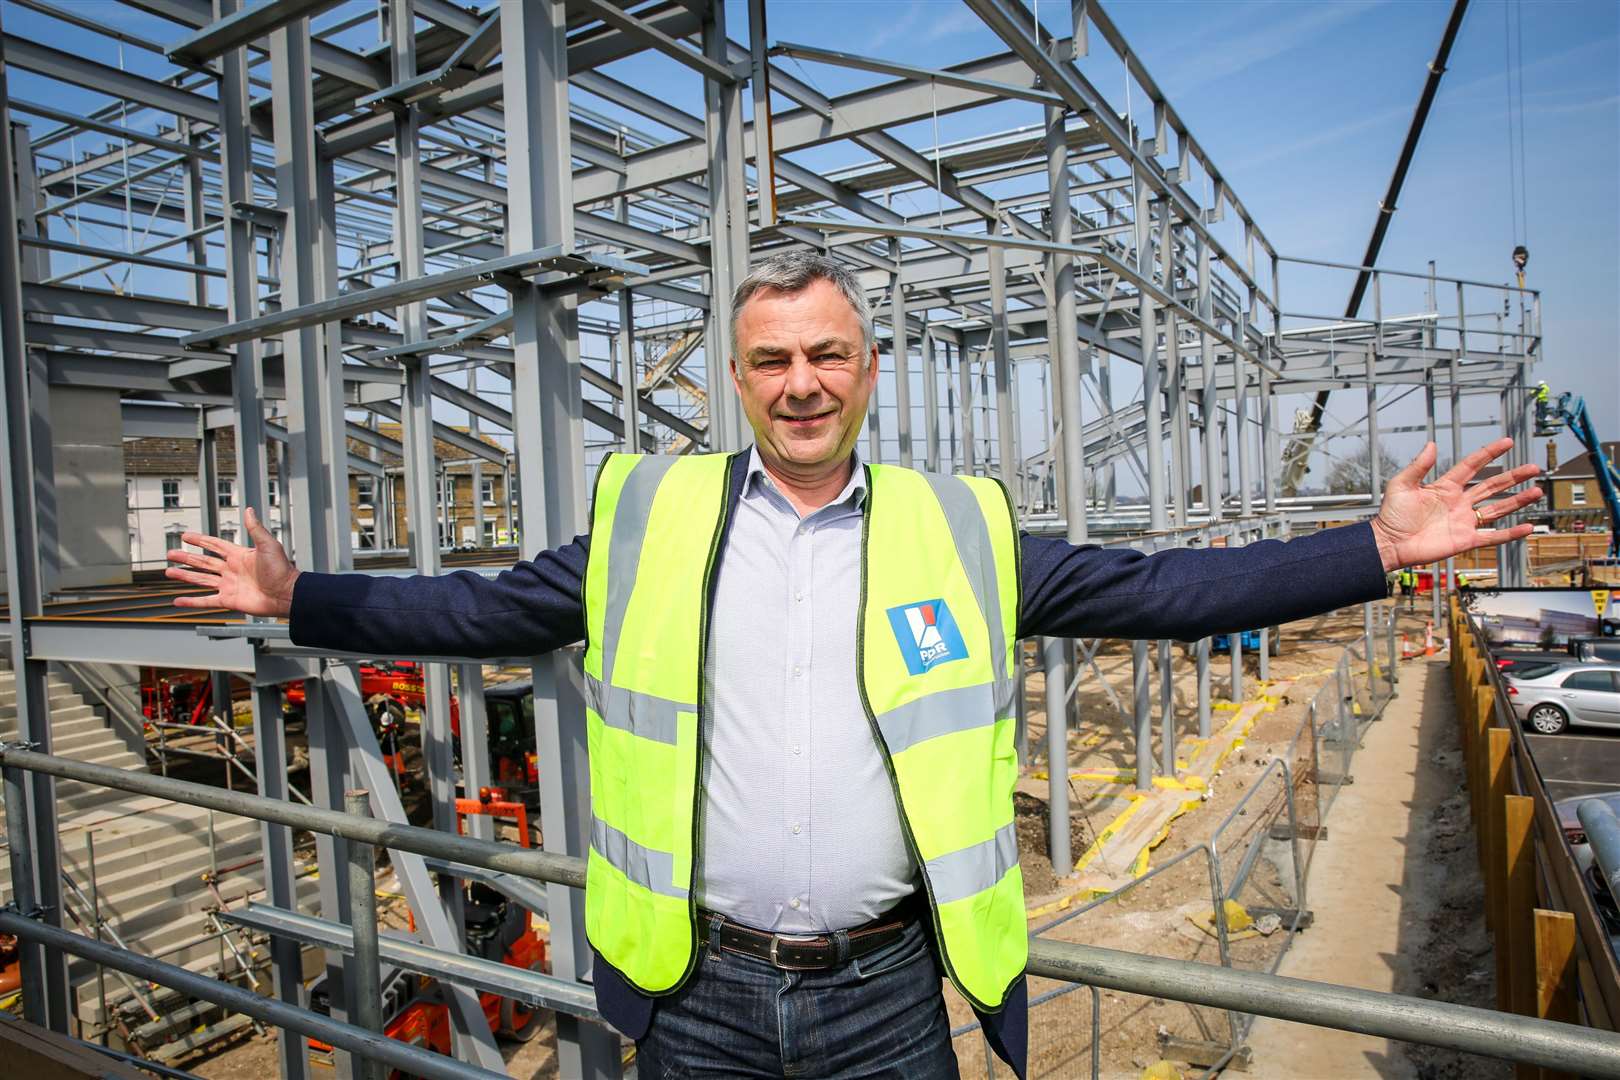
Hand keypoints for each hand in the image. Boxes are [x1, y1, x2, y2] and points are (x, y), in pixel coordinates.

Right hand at [165, 506, 300, 616]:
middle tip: (170, 553)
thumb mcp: (268, 545)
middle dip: (186, 558)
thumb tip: (249, 509)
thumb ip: (255, 529)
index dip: (200, 540)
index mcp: (239, 555)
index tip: (185, 536)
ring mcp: (229, 586)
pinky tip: (178, 600)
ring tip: (169, 572)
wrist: (287, 594)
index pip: (214, 545)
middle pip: (203, 562)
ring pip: (201, 580)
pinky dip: (191, 602)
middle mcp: (231, 570)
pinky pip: (206, 601)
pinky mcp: (229, 601)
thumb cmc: (282, 569)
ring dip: (185, 576)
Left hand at [1369, 438, 1543, 571]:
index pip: (1472, 465)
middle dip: (1513, 476)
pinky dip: (1510, 533)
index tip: (1508, 442)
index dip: (1489, 453)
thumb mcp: (1401, 485)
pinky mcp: (1465, 540)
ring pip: (1497, 509)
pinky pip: (1493, 536)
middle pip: (1492, 486)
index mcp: (1445, 487)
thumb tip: (1431, 443)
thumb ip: (1418, 466)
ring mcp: (1464, 521)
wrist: (1388, 543)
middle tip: (1533, 467)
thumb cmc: (1391, 515)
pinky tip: (1528, 527)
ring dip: (1518, 500)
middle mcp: (1459, 502)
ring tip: (1537, 490)